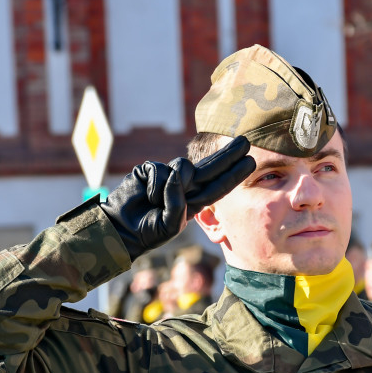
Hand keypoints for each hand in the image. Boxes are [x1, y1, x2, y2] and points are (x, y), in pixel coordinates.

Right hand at [100, 136, 254, 259]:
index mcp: (193, 202)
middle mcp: (184, 187)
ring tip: (157, 202)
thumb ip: (178, 204)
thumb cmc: (146, 231)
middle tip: (246, 141)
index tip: (251, 161)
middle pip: (210, 167)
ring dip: (175, 184)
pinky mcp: (151, 169)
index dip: (234, 173)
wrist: (120, 229)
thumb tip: (177, 175)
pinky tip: (147, 197)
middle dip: (228, 155)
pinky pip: (161, 170)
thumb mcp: (169, 224)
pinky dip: (156, 185)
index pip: (218, 185)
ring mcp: (167, 176)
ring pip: (183, 167)